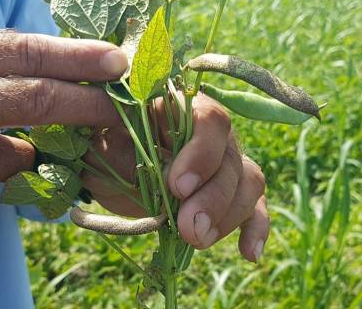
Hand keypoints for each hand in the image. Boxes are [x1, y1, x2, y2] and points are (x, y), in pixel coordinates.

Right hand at [0, 31, 127, 217]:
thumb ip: (15, 75)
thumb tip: (88, 75)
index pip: (23, 52)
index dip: (77, 57)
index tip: (118, 63)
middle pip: (34, 99)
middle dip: (90, 106)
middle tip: (125, 111)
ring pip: (17, 158)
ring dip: (30, 160)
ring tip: (15, 154)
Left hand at [83, 93, 269, 261]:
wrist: (112, 166)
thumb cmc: (107, 149)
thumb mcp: (106, 148)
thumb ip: (131, 156)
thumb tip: (168, 177)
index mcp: (180, 109)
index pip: (210, 120)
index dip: (202, 154)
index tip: (178, 187)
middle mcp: (211, 133)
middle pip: (231, 158)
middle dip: (213, 199)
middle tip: (190, 229)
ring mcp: (225, 161)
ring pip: (249, 182)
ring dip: (228, 216)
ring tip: (198, 240)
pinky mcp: (230, 191)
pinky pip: (255, 206)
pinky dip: (255, 228)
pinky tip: (250, 252)